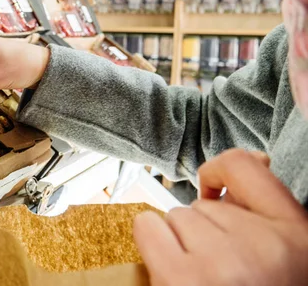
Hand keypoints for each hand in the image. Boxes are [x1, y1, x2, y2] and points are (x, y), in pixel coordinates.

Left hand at [133, 149, 307, 285]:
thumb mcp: (284, 261)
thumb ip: (259, 220)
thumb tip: (220, 186)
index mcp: (298, 240)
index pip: (247, 168)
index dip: (221, 171)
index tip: (212, 185)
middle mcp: (263, 246)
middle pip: (203, 204)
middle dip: (204, 232)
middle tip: (218, 272)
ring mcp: (222, 263)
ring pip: (176, 217)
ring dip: (179, 245)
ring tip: (202, 282)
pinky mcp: (182, 279)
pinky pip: (149, 226)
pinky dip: (152, 243)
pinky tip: (172, 272)